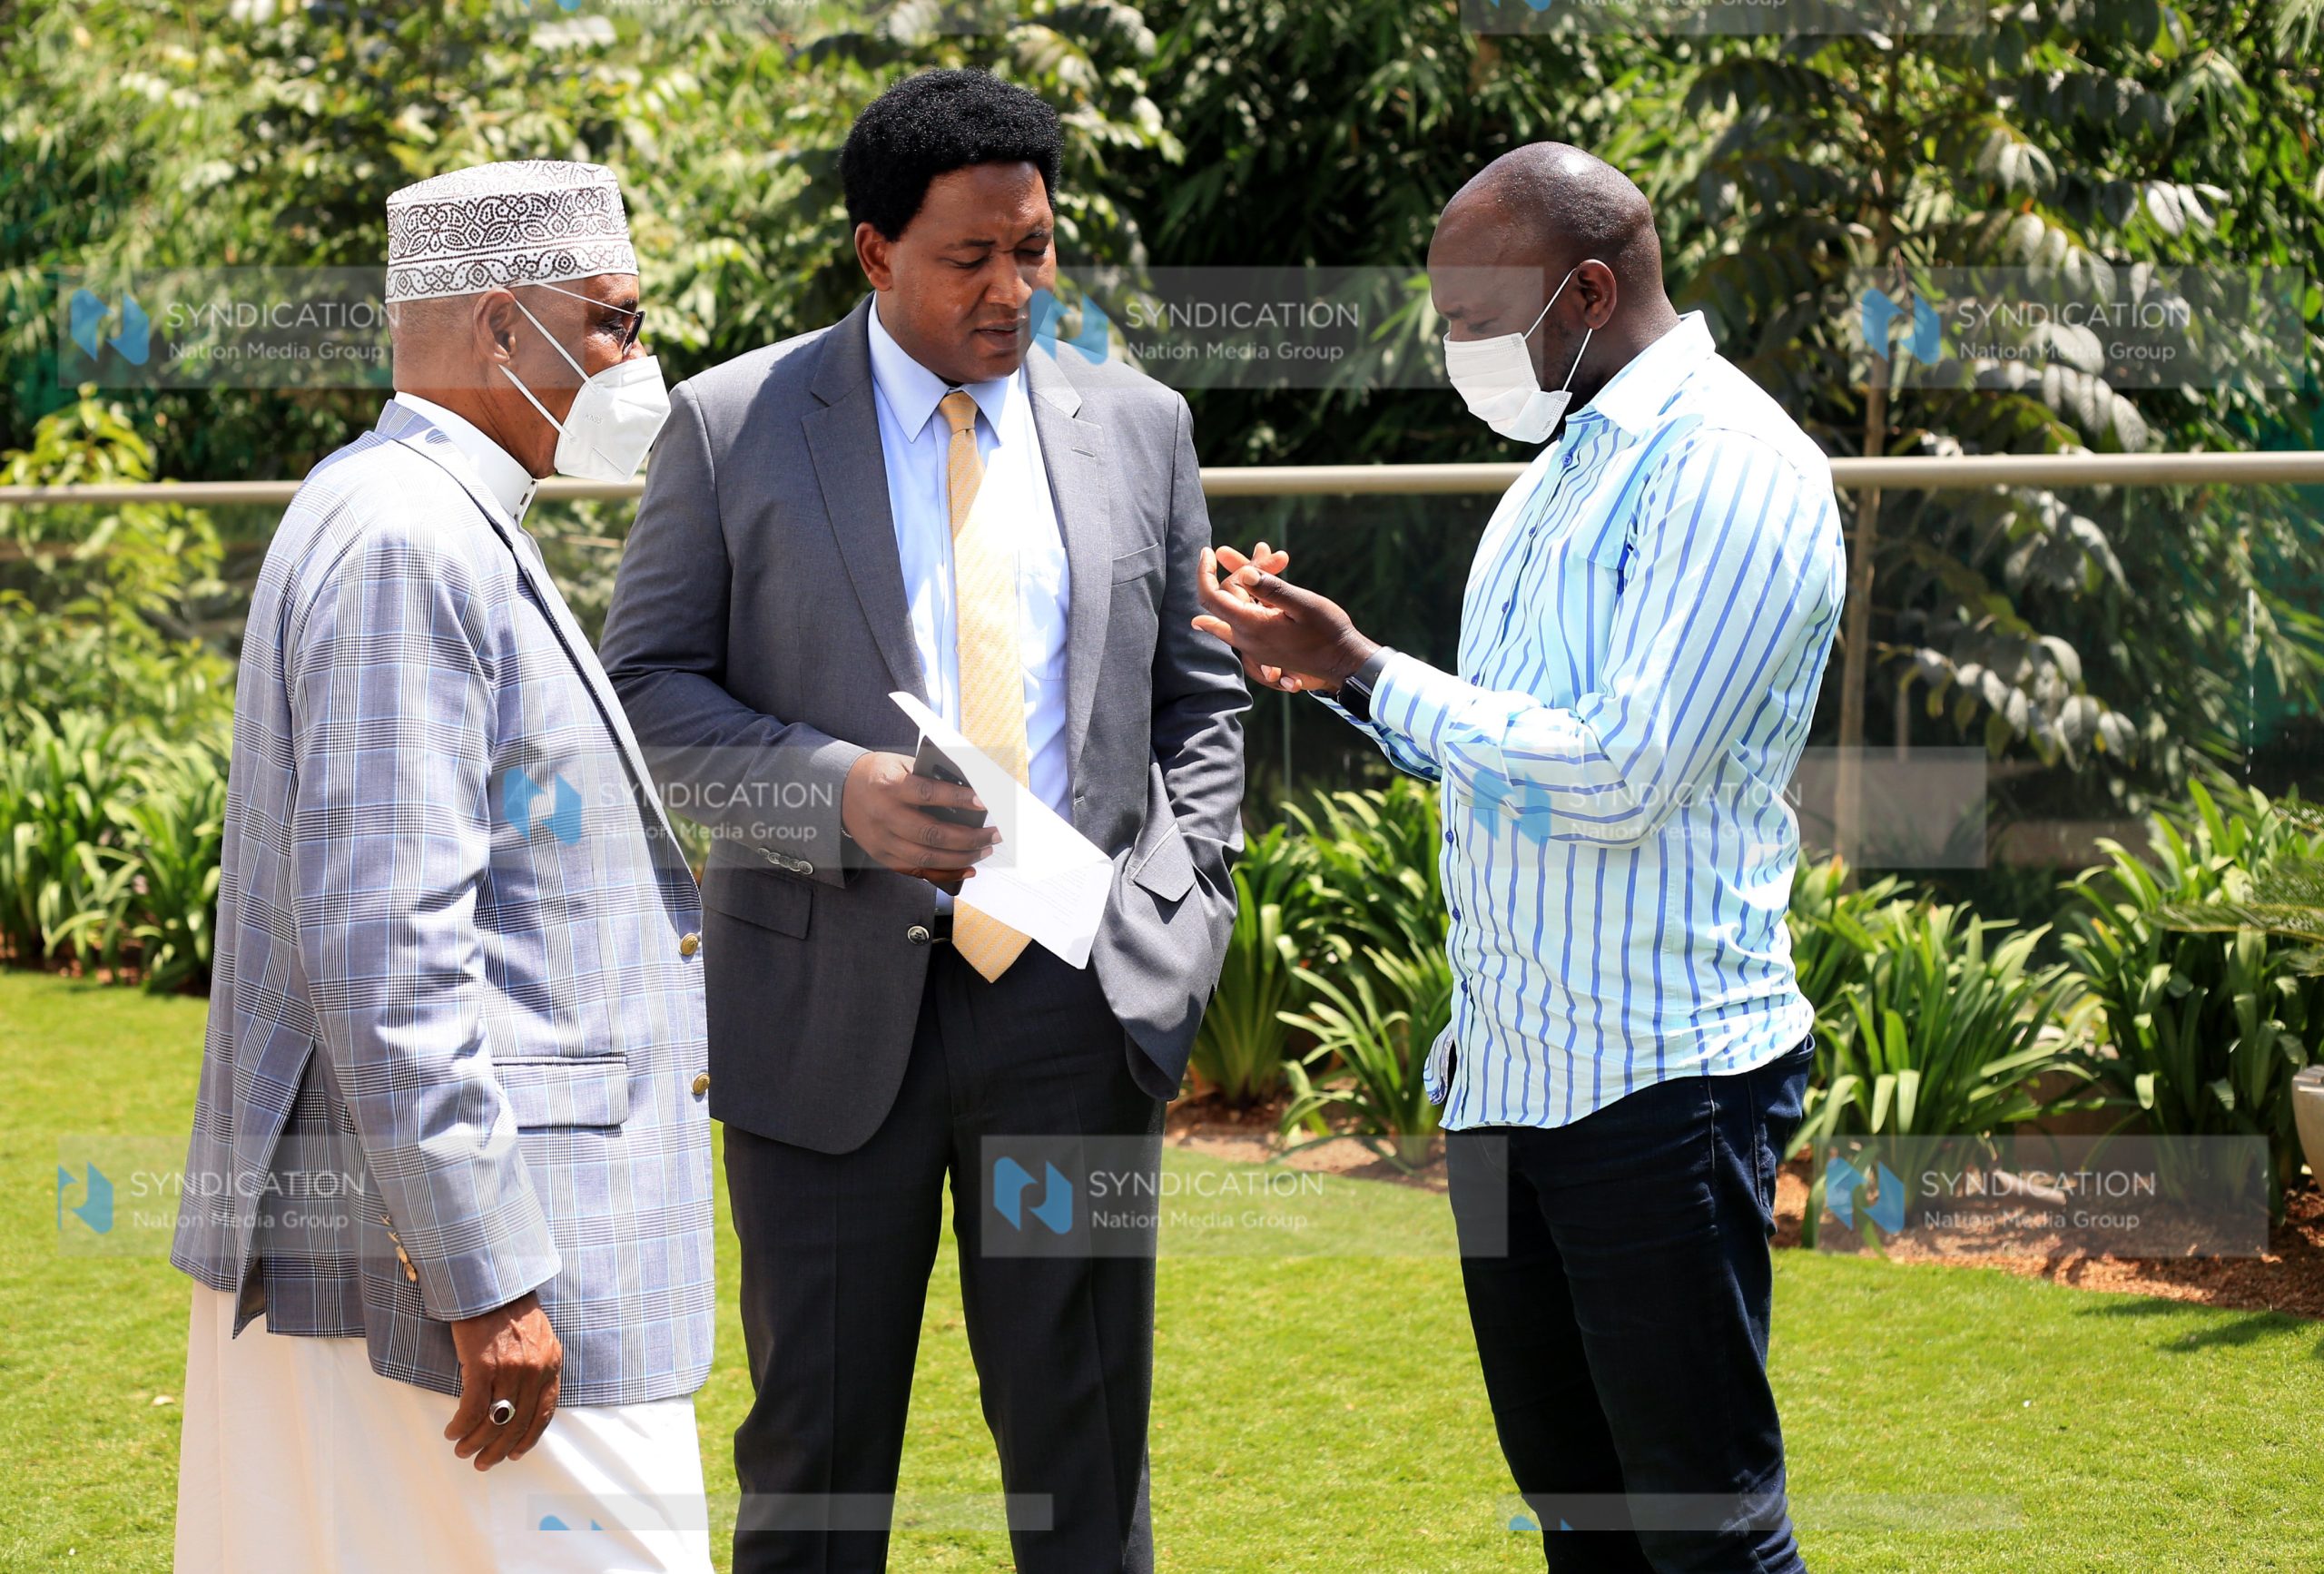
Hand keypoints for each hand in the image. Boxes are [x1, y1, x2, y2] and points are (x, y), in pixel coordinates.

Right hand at [446, 1292, 560, 1469]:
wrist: (492, 1281)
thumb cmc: (509, 1308)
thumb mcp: (537, 1337)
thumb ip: (537, 1366)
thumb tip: (522, 1399)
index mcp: (552, 1363)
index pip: (545, 1412)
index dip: (529, 1438)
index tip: (516, 1453)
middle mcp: (536, 1369)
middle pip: (519, 1423)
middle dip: (499, 1449)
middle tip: (483, 1463)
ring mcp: (511, 1369)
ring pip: (495, 1421)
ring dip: (476, 1442)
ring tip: (463, 1450)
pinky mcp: (483, 1366)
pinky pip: (472, 1409)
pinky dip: (461, 1426)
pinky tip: (452, 1432)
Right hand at [841, 751, 998, 890]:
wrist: (840, 791)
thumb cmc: (879, 774)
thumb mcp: (902, 765)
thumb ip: (931, 779)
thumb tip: (970, 795)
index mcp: (889, 786)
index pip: (928, 794)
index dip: (958, 799)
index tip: (984, 802)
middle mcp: (884, 816)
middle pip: (931, 834)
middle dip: (969, 838)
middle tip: (993, 835)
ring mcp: (882, 840)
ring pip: (926, 858)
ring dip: (961, 858)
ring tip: (984, 850)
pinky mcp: (882, 856)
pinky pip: (917, 871)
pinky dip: (944, 873)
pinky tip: (967, 869)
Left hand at [1192, 544, 1378, 694]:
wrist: (1344, 662)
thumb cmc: (1328, 632)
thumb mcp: (1303, 605)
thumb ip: (1272, 589)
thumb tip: (1243, 573)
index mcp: (1252, 627)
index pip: (1211, 597)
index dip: (1204, 572)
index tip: (1208, 551)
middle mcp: (1246, 639)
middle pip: (1225, 598)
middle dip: (1243, 569)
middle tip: (1271, 551)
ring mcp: (1254, 645)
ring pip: (1237, 606)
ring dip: (1248, 580)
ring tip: (1268, 553)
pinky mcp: (1263, 645)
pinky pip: (1247, 617)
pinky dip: (1255, 595)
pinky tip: (1256, 577)